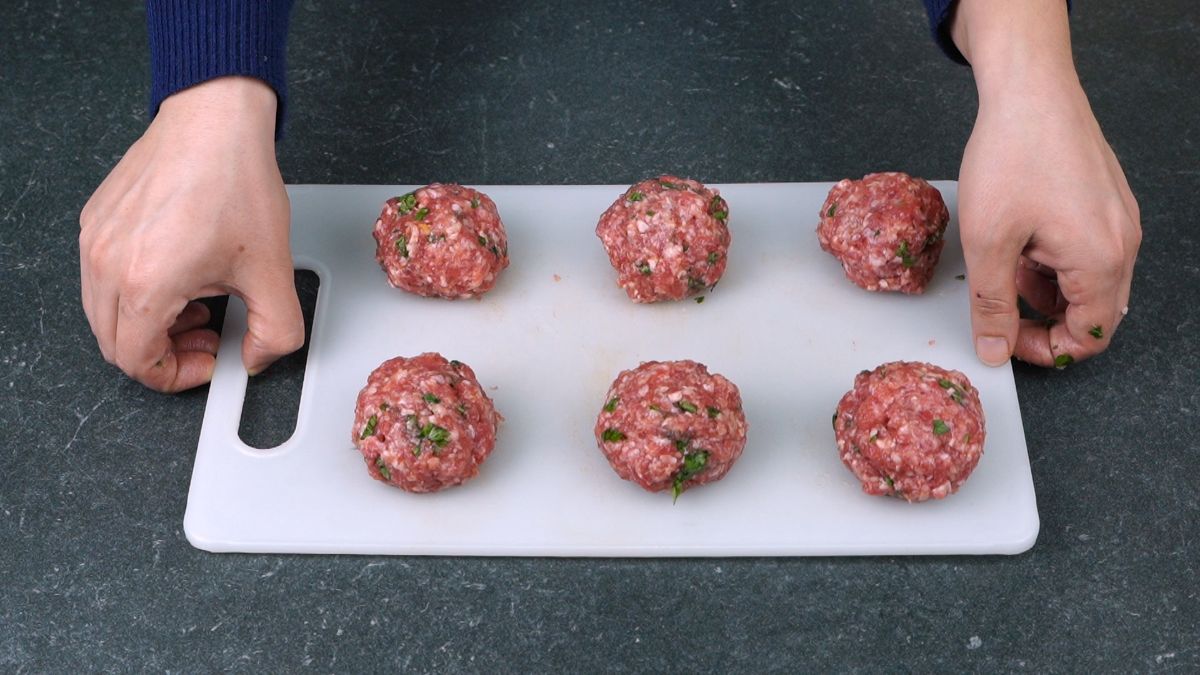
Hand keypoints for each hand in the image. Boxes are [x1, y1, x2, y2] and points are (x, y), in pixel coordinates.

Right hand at [79, 76, 302, 391]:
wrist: (215, 119)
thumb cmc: (235, 180)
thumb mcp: (273, 270)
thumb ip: (275, 331)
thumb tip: (258, 357)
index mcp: (144, 285)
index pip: (138, 363)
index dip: (177, 375)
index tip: (208, 361)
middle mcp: (106, 264)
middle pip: (116, 343)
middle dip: (165, 353)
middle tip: (208, 336)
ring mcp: (94, 241)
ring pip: (107, 313)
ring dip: (151, 324)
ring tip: (200, 304)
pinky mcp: (95, 221)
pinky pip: (103, 277)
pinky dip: (137, 291)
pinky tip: (182, 274)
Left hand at [952, 0, 1140, 367]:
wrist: (1030, 89)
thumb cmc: (1013, 155)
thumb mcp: (989, 242)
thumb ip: (992, 305)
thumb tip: (995, 350)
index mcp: (1102, 260)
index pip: (1089, 337)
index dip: (1045, 349)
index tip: (1005, 340)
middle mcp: (1123, 242)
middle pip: (1094, 313)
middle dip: (1045, 320)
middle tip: (1000, 307)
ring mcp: (1119, 220)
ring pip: (1087, 281)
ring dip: (1044, 288)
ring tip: (1004, 263)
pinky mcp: (1105, 202)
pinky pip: (1086, 251)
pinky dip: (1052, 260)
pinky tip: (1018, 240)